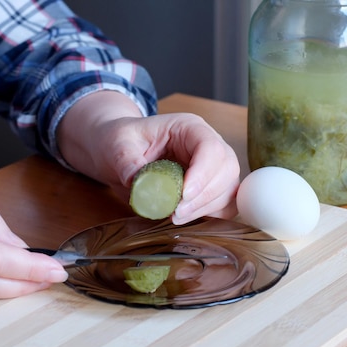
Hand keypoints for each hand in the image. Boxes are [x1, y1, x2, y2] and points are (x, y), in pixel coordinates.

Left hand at [57, 91, 239, 222]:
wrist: (120, 152)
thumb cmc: (122, 140)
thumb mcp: (117, 145)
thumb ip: (127, 162)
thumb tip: (138, 183)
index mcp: (189, 128)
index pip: (210, 147)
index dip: (202, 174)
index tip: (183, 196)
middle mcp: (207, 145)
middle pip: (226, 170)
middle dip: (203, 196)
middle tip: (175, 213)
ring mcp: (212, 167)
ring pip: (228, 189)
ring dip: (205, 208)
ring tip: (175, 217)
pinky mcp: (209, 188)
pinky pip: (223, 204)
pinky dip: (209, 215)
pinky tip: (185, 219)